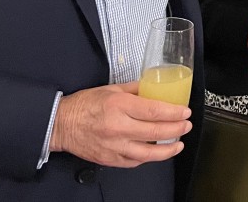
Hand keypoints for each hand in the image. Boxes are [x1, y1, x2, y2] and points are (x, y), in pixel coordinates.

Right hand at [50, 82, 191, 167]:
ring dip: (168, 149)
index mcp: (119, 106)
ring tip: (178, 144)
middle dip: (177, 129)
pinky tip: (157, 152)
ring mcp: (114, 145)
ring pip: (148, 152)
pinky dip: (149, 157)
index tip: (185, 112)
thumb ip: (135, 89)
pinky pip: (135, 161)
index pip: (154, 111)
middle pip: (155, 131)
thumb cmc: (84, 105)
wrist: (61, 124)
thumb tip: (154, 88)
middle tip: (186, 126)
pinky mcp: (110, 159)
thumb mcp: (112, 88)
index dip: (174, 113)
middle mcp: (118, 127)